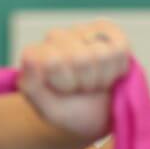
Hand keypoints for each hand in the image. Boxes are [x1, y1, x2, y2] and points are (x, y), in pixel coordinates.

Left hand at [18, 20, 128, 138]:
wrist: (95, 117)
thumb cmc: (70, 111)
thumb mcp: (48, 109)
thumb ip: (33, 87)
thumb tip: (30, 57)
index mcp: (35, 54)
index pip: (54, 60)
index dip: (65, 84)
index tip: (63, 92)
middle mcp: (55, 37)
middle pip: (81, 58)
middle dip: (85, 82)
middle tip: (80, 89)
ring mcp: (81, 31)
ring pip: (101, 54)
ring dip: (101, 77)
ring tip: (93, 82)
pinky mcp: (107, 30)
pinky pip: (119, 49)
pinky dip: (118, 68)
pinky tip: (108, 72)